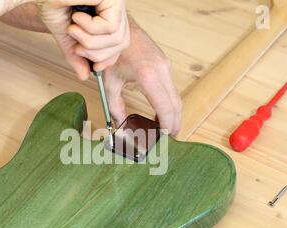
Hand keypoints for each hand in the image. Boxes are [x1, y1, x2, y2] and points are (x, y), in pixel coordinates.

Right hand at [38, 0, 129, 79]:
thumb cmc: (51, 2)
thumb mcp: (66, 35)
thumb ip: (76, 54)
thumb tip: (84, 76)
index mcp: (108, 13)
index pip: (121, 41)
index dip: (109, 58)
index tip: (95, 68)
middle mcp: (115, 5)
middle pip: (122, 42)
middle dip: (97, 54)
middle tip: (78, 48)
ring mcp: (116, 0)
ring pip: (117, 37)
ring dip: (91, 41)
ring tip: (74, 29)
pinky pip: (110, 26)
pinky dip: (90, 29)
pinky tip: (77, 17)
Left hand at [103, 18, 181, 136]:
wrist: (120, 30)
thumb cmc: (114, 53)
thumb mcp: (110, 82)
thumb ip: (114, 106)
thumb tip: (119, 124)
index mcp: (148, 76)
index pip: (165, 107)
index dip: (168, 125)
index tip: (166, 137)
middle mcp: (161, 70)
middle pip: (175, 105)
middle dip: (174, 124)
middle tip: (170, 139)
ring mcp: (166, 67)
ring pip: (176, 97)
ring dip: (174, 115)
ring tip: (167, 130)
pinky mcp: (165, 65)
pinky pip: (172, 89)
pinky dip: (170, 104)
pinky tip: (162, 114)